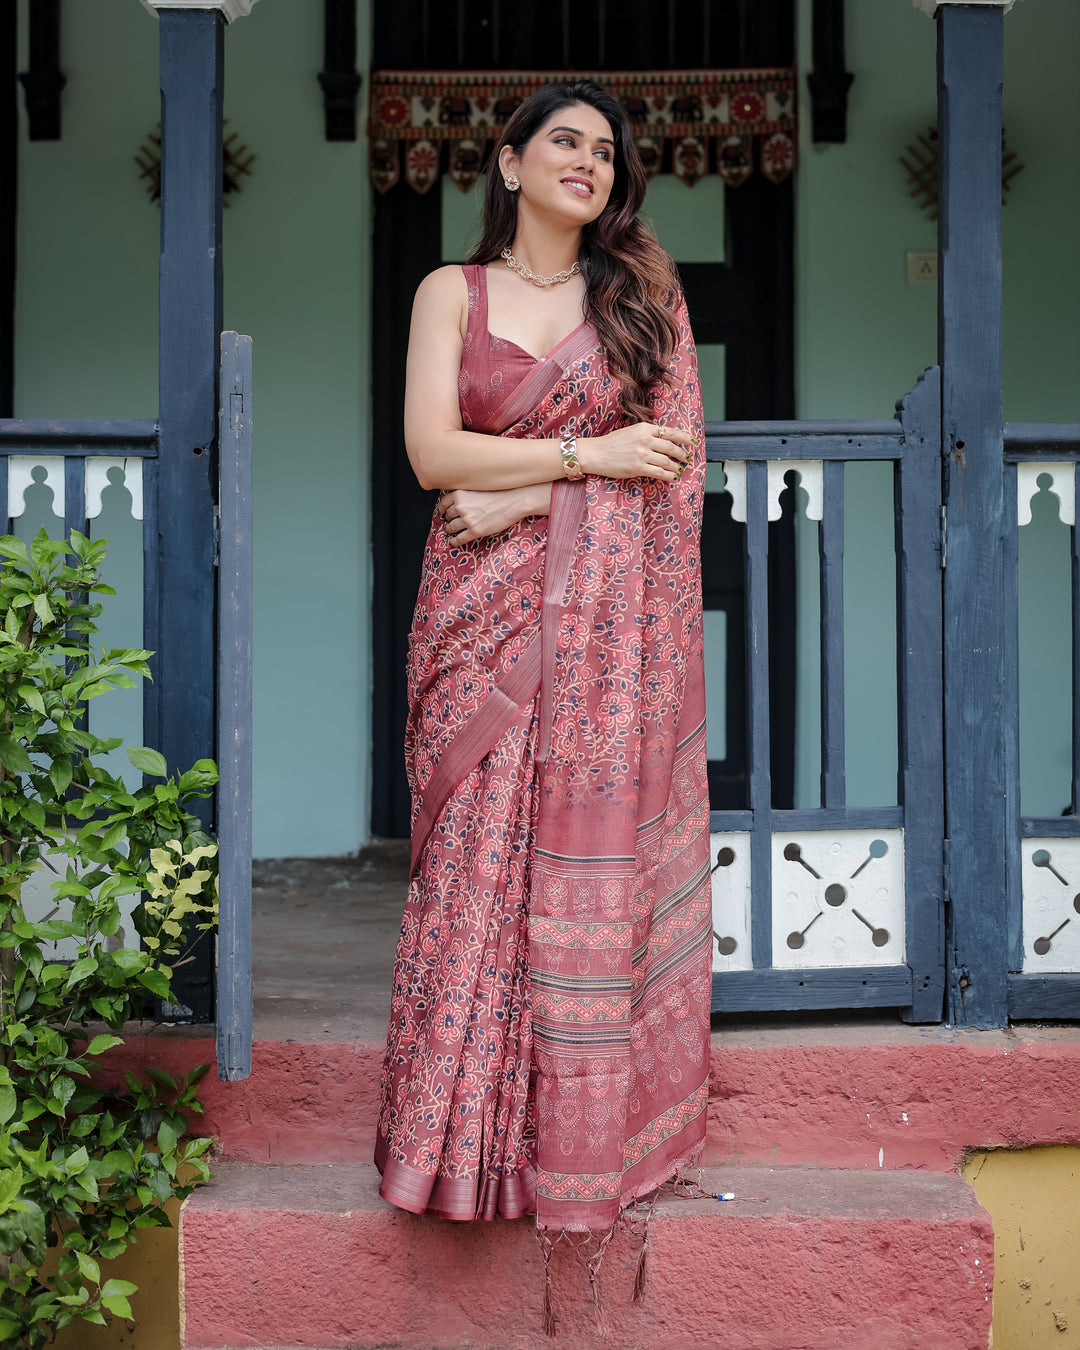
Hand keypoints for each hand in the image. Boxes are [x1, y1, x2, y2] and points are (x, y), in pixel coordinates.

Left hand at [437, 484, 551, 544]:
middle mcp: (460, 506)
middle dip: (449, 519)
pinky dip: (455, 542)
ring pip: (451, 528)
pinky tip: (454, 542)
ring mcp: (467, 519)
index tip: (444, 512)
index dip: (443, 509)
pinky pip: (459, 539)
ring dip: (451, 530)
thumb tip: (459, 500)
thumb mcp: (478, 487)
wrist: (515, 500)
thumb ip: (466, 493)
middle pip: (447, 516)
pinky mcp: (475, 531)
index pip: (443, 503)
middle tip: (451, 522)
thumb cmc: (501, 491)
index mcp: (460, 493)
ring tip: (453, 532)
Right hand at [576, 422, 696, 482]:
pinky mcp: (638, 468)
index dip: (684, 437)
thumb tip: (663, 440)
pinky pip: (659, 473)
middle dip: (682, 454)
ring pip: (667, 461)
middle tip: (686, 458)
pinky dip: (668, 476)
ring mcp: (642, 454)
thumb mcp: (630, 431)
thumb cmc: (611, 443)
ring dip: (676, 467)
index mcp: (644, 428)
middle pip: (671, 447)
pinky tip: (672, 477)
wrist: (595, 453)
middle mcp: (645, 440)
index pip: (670, 432)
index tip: (692, 441)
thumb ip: (646, 434)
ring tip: (679, 469)